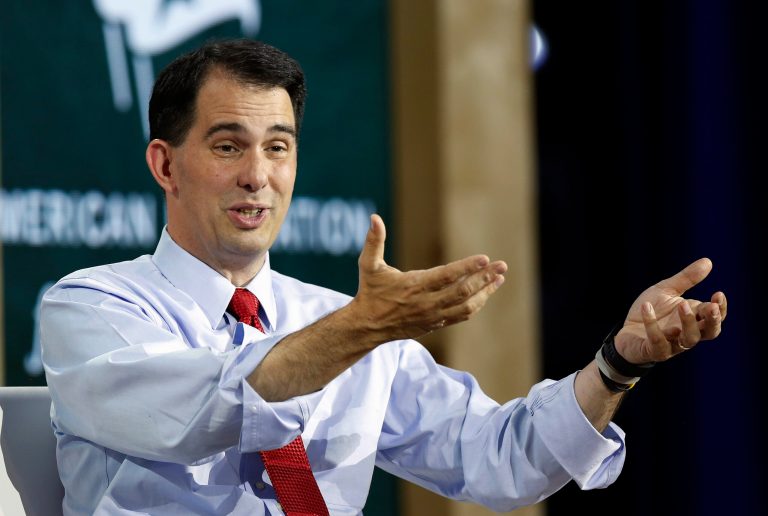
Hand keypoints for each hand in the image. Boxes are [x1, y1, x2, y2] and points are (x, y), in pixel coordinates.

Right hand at [347, 214, 507, 341]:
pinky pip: (461, 315)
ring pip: (466, 306)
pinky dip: (476, 304)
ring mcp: (432, 315)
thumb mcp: (368, 265)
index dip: (467, 268)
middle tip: (502, 266)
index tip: (485, 258)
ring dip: (485, 292)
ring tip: (499, 279)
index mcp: (413, 286)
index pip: (446, 276)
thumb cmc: (370, 292)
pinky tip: (485, 293)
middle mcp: (426, 302)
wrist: (368, 326)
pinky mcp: (435, 324)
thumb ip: (374, 241)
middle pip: (462, 291)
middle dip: (484, 278)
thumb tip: (374, 217)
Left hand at [615, 258, 726, 363]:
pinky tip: (647, 308)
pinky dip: (652, 325)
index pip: (715, 317)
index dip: (720, 308)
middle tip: (710, 307)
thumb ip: (686, 279)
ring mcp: (672, 344)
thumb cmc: (652, 311)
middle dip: (713, 320)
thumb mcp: (667, 291)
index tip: (718, 294)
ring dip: (687, 322)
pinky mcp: (654, 351)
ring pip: (689, 340)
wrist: (626, 332)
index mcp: (694, 318)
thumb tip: (708, 261)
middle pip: (710, 332)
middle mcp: (687, 333)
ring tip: (681, 304)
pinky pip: (658, 342)